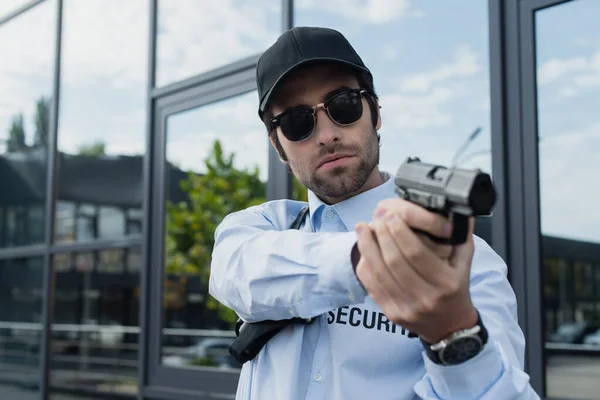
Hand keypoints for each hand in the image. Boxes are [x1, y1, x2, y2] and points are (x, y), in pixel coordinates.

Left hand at [354, 198, 477, 343]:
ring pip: (379, 273)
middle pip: (394, 261)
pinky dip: (365, 265)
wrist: (449, 328)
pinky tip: (362, 249)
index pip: (416, 253)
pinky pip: (372, 286)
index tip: (391, 215)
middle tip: (376, 218)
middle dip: (382, 235)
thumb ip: (462, 236)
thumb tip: (461, 208)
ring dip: (367, 247)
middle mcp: (426, 298)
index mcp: (446, 283)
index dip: (400, 232)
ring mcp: (406, 308)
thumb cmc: (456, 290)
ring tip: (362, 228)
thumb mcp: (465, 264)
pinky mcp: (391, 314)